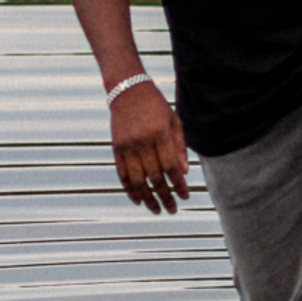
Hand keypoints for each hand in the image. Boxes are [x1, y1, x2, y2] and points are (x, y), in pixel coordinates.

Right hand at [111, 84, 190, 213]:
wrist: (127, 91)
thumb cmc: (156, 106)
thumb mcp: (173, 121)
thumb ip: (179, 147)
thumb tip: (184, 173)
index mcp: (159, 134)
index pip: (171, 167)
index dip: (178, 184)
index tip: (185, 196)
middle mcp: (142, 142)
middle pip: (155, 177)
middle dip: (165, 196)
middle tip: (173, 209)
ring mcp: (127, 146)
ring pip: (137, 180)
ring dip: (148, 198)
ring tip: (156, 209)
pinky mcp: (116, 149)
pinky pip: (122, 175)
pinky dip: (130, 190)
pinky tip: (138, 200)